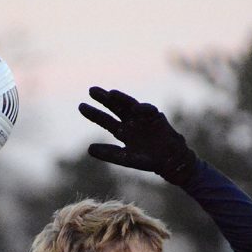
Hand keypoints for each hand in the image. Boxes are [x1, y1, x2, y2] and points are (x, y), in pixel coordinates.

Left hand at [77, 87, 197, 185]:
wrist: (170, 161)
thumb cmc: (148, 161)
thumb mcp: (126, 158)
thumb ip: (109, 153)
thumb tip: (88, 149)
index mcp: (122, 132)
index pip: (105, 120)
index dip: (94, 114)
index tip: (81, 106)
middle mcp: (130, 122)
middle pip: (115, 107)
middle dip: (104, 99)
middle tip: (91, 90)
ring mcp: (143, 118)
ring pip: (129, 104)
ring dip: (121, 98)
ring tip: (111, 94)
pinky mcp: (155, 116)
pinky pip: (148, 110)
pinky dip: (142, 109)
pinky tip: (135, 109)